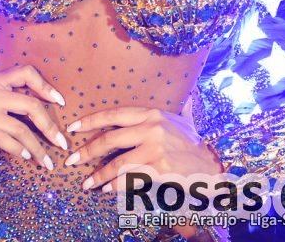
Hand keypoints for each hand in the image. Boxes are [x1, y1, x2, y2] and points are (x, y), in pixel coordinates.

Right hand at [0, 64, 68, 169]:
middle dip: (50, 126)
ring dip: (37, 147)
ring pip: (20, 128)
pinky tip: (26, 158)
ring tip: (47, 161)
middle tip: (61, 142)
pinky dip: (18, 150)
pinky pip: (3, 140)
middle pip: (31, 105)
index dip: (46, 86)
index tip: (60, 102)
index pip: (28, 73)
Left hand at [63, 107, 223, 191]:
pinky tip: (107, 190)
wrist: (212, 166)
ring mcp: (155, 148)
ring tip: (87, 184)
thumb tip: (188, 95)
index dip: (92, 121)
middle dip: (88, 151)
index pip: (114, 114)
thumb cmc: (195, 143)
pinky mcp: (159, 168)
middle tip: (72, 160)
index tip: (73, 127)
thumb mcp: (185, 120)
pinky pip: (131, 178)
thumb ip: (181, 107)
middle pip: (110, 138)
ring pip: (118, 162)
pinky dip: (116, 186)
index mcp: (152, 113)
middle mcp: (151, 127)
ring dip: (99, 175)